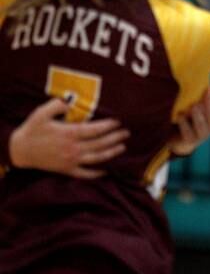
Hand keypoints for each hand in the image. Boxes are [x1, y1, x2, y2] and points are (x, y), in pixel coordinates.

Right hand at [8, 98, 128, 178]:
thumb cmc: (32, 130)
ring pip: (97, 158)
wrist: (19, 151)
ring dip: (112, 153)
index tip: (118, 122)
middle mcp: (73, 149)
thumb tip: (71, 99)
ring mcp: (71, 161)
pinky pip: (85, 174)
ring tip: (123, 147)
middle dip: (115, 138)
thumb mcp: (41, 113)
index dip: (108, 126)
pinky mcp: (67, 170)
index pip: (94, 130)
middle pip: (100, 144)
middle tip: (126, 133)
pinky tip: (107, 171)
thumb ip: (57, 105)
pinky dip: (97, 173)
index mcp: (68, 134)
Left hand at [169, 77, 209, 156]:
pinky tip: (179, 115)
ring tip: (194, 106)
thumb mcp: (199, 105)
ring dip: (197, 113)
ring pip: (201, 122)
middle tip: (207, 88)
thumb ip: (208, 95)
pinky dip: (183, 122)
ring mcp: (202, 135)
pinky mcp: (189, 140)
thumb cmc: (190, 118)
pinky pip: (187, 130)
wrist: (178, 141)